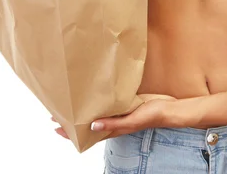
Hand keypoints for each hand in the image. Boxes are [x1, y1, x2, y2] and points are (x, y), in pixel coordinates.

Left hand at [52, 94, 178, 140]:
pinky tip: (95, 93)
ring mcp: (121, 112)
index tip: (57, 127)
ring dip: (86, 110)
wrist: (169, 108)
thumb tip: (93, 126)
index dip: (73, 133)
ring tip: (73, 103)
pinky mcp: (126, 103)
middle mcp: (115, 121)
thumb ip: (114, 124)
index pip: (88, 134)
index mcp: (115, 128)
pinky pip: (109, 103)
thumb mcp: (133, 120)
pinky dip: (100, 101)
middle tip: (59, 113)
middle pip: (90, 123)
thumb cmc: (153, 115)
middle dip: (75, 120)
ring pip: (98, 113)